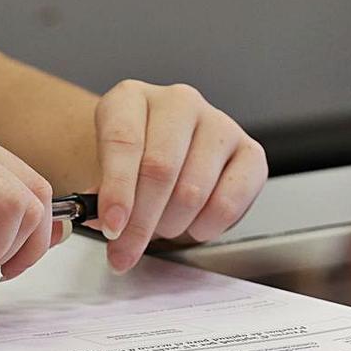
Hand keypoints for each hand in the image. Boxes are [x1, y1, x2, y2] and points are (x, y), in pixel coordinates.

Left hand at [92, 80, 266, 272]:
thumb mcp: (100, 172)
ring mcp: (218, 124)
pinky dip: (206, 226)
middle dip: (141, 221)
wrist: (160, 157)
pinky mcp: (250, 152)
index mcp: (131, 98)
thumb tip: (108, 224)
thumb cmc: (129, 164)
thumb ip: (99, 198)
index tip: (112, 226)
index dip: (117, 189)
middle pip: (160, 168)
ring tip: (160, 228)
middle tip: (126, 251)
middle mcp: (178, 102)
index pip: (123, 141)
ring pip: (193, 190)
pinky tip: (192, 225)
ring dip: (171, 224)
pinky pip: (229, 202)